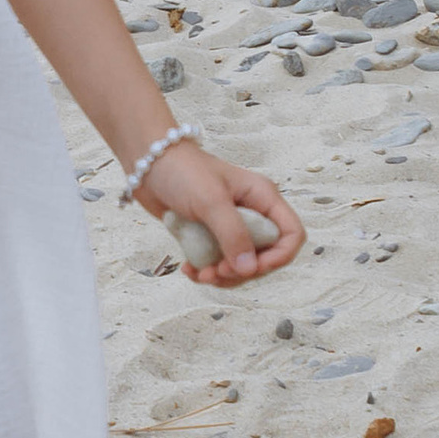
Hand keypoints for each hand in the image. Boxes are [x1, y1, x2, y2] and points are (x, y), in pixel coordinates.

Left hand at [141, 136, 303, 284]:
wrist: (147, 161)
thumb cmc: (182, 171)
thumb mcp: (211, 201)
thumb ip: (233, 234)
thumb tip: (249, 269)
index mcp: (262, 198)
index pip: (291, 234)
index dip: (279, 257)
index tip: (253, 268)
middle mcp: (251, 213)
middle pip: (265, 256)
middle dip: (243, 271)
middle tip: (218, 272)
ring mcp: (229, 225)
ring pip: (240, 264)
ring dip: (223, 276)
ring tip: (200, 274)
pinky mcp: (209, 235)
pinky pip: (217, 262)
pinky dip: (206, 271)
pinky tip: (189, 270)